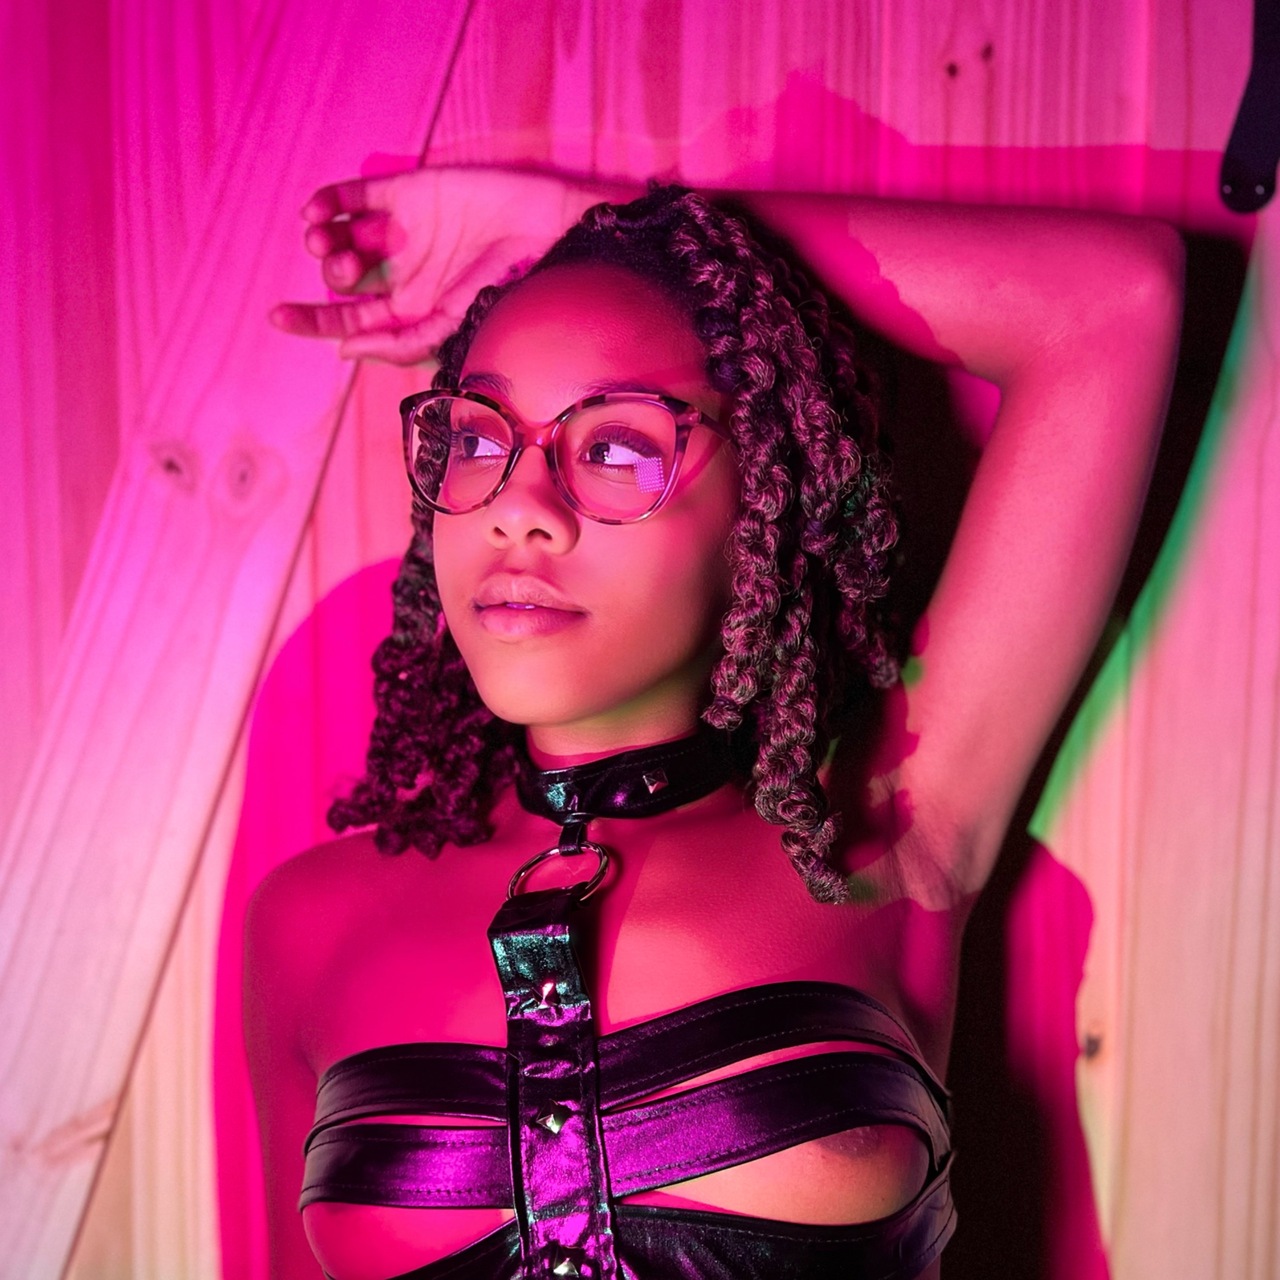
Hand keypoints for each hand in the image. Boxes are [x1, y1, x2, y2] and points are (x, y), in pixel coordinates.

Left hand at [271, 167, 588, 363]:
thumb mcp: (455, 327)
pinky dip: (329, 202)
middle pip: (342, 279)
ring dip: (322, 239)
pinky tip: (318, 211)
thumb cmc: (509, 288)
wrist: (545, 232)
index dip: (312, 320)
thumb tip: (343, 349)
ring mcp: (403, 231)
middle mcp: (403, 273)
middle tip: (346, 267)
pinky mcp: (407, 192)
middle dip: (330, 273)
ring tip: (324, 239)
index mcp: (412, 312)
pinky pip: (354, 197)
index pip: (350, 320)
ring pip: (342, 236)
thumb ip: (401, 342)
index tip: (278, 315)